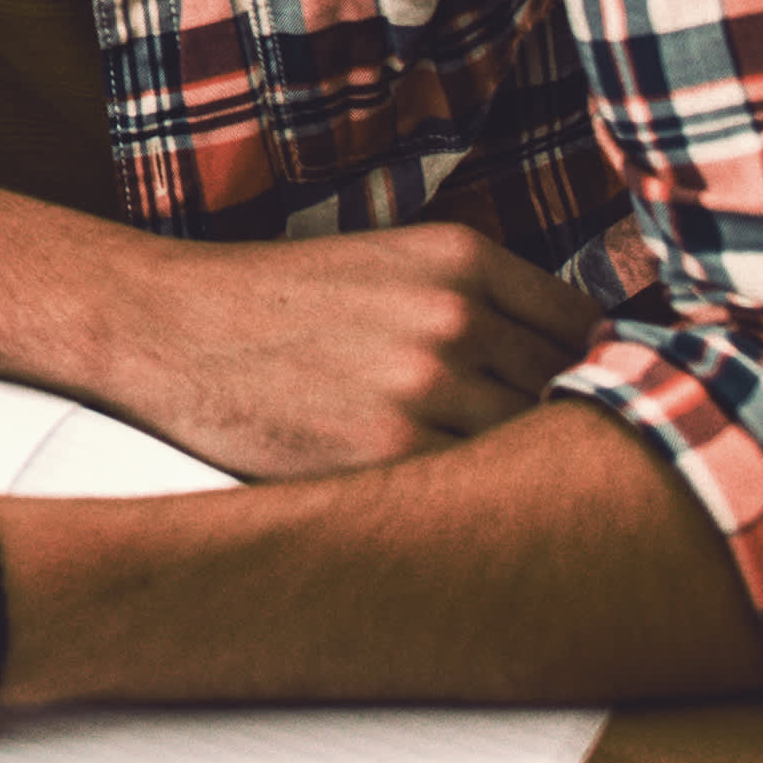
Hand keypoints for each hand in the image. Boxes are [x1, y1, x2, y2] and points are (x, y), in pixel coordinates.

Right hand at [78, 218, 601, 479]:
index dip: (592, 373)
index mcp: (461, 257)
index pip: (587, 328)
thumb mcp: (389, 265)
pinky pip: (471, 493)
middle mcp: (454, 314)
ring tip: (495, 495)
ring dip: (518, 477)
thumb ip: (479, 303)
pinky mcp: (386, 453)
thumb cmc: (280, 305)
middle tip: (549, 465)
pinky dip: (468, 506)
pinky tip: (444, 505)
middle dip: (559, 431)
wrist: (169, 327)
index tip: (581, 403)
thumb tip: (585, 367)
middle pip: (571, 395)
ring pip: (528, 450)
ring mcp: (424, 385)